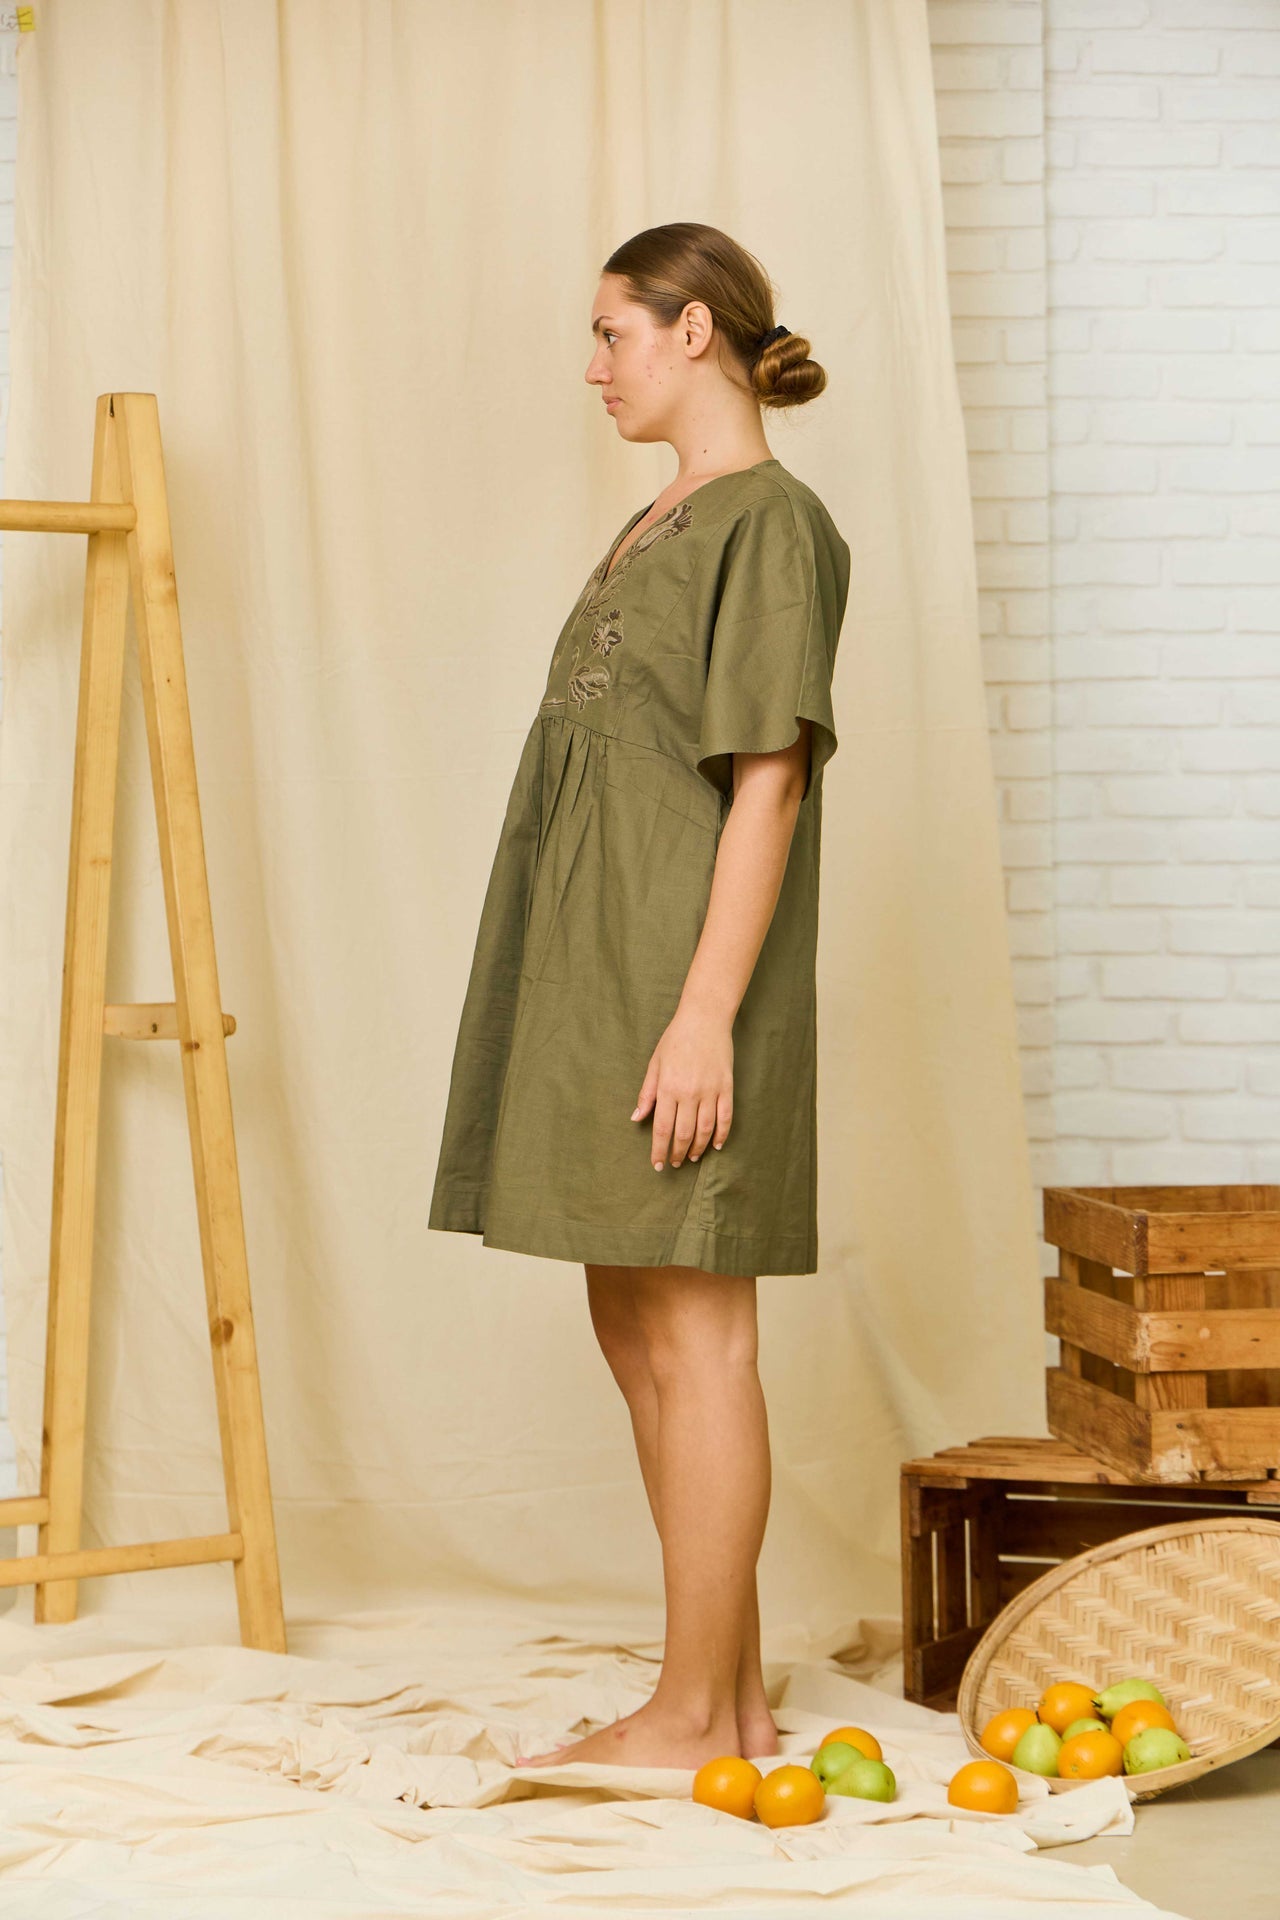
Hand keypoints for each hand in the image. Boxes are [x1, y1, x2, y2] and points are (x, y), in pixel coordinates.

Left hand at [630, 1002, 733, 1169]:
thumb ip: (646, 1093)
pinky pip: (725, 1117)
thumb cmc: (675, 1039)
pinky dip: (721, 1134)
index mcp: (667, 1087)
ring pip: (705, 1130)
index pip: (662, 1128)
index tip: (657, 1165)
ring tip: (693, 1157)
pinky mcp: (726, 1087)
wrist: (705, 1018)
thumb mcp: (655, 1064)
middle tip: (674, 1163)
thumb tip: (636, 1118)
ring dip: (698, 1148)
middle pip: (684, 1134)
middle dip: (678, 1153)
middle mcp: (688, 1093)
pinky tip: (715, 1145)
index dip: (659, 1150)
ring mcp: (710, 1090)